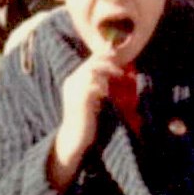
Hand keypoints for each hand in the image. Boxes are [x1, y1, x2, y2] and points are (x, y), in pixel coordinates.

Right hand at [48, 54, 130, 185]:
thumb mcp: (95, 98)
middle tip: (122, 72)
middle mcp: (72, 82)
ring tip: (117, 82)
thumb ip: (102, 85)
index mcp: (74, 80)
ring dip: (107, 75)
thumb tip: (121, 74)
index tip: (118, 56)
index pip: (89, 61)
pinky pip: (92, 87)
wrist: (74, 137)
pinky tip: (108, 94)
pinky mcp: (79, 101)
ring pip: (91, 73)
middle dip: (108, 64)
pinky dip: (103, 88)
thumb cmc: (88, 119)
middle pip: (91, 64)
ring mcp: (74, 91)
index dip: (103, 57)